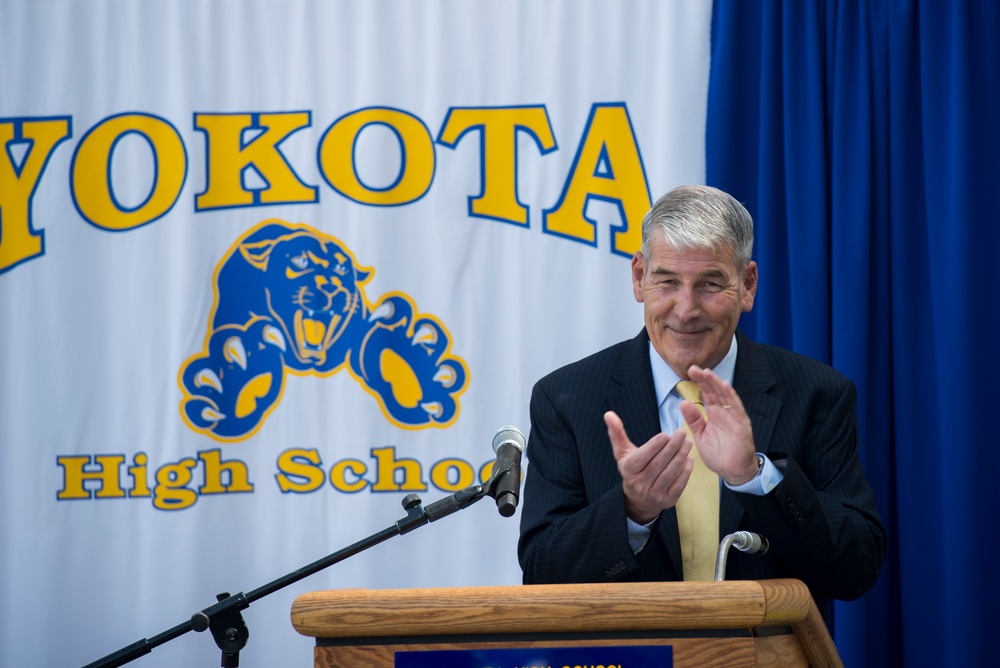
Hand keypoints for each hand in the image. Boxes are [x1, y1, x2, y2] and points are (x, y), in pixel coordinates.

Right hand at [605, 410, 692, 523]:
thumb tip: (608, 414)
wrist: (639, 500)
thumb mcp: (622, 452)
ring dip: (680, 457)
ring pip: (669, 474)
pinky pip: (678, 485)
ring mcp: (654, 494)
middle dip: (671, 447)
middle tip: (681, 433)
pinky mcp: (667, 500)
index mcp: (628, 470)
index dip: (653, 446)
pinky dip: (685, 472)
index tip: (665, 434)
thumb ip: (617, 433)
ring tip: (688, 443)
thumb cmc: (632, 468)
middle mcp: (640, 484)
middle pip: (657, 464)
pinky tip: (689, 459)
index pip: (641, 458)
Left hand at [681, 365, 758, 484]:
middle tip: (694, 368)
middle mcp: (725, 413)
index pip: (707, 394)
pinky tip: (725, 386)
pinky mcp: (741, 425)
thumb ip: (693, 419)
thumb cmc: (719, 454)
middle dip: (706, 379)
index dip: (700, 382)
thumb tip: (683, 403)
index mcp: (714, 414)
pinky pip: (736, 408)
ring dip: (717, 384)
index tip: (690, 371)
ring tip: (707, 373)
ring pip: (725, 396)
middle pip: (715, 391)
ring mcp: (734, 418)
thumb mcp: (700, 435)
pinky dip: (731, 397)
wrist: (733, 472)